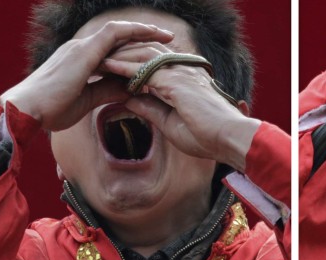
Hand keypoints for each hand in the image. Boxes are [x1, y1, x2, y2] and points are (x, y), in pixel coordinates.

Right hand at [1, 21, 174, 130]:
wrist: (27, 109)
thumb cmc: (49, 110)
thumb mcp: (85, 101)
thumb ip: (106, 91)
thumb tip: (129, 89)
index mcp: (79, 61)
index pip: (112, 49)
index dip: (133, 50)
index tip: (154, 57)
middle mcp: (81, 49)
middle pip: (118, 37)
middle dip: (144, 38)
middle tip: (169, 43)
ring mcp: (82, 47)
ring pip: (119, 31)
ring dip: (144, 32)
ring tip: (167, 39)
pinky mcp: (84, 51)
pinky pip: (114, 34)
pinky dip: (134, 33)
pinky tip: (152, 37)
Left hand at [102, 43, 259, 169]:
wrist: (228, 139)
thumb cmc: (206, 137)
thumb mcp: (169, 124)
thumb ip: (150, 109)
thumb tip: (129, 100)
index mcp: (181, 80)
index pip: (149, 65)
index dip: (127, 65)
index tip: (106, 70)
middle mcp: (180, 70)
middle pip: (144, 54)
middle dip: (120, 54)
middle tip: (97, 58)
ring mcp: (179, 72)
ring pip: (142, 55)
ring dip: (118, 56)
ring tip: (97, 59)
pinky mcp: (175, 80)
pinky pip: (145, 68)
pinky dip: (125, 65)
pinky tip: (108, 66)